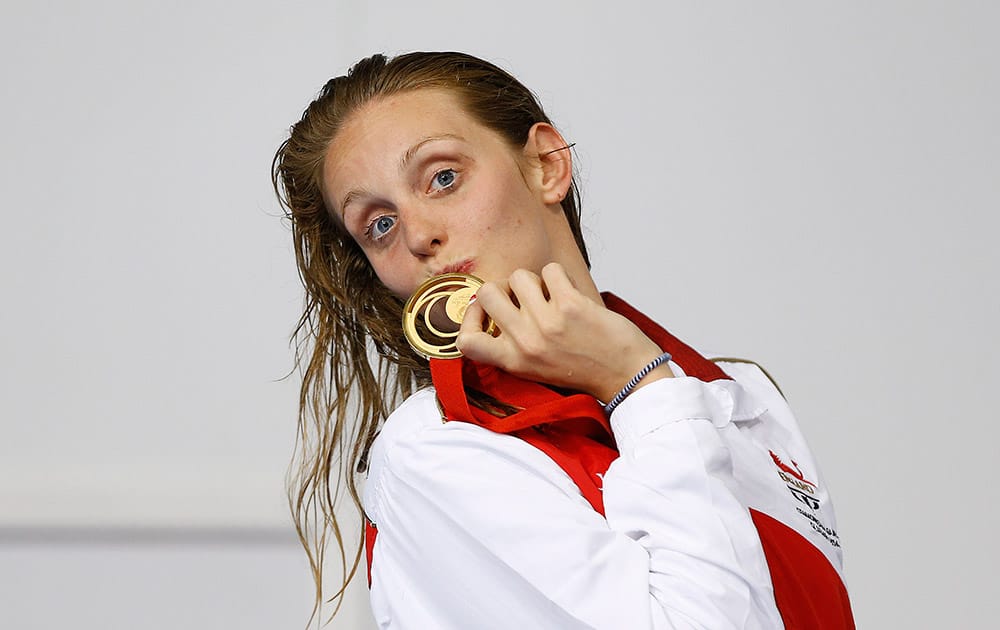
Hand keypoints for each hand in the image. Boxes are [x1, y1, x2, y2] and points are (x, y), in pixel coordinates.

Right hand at [455, 263, 672, 401]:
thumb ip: (511, 344)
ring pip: (519, 276)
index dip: (469, 317)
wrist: (625, 376)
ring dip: (535, 280)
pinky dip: (561, 276)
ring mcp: (547, 323)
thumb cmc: (581, 369)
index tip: (484, 312)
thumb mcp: (535, 368)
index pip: (465, 342)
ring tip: (552, 296)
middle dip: (503, 287)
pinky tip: (571, 293)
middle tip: (522, 296)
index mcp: (513, 361)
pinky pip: (551, 270)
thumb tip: (486, 303)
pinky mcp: (571, 305)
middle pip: (486, 293)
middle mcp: (525, 343)